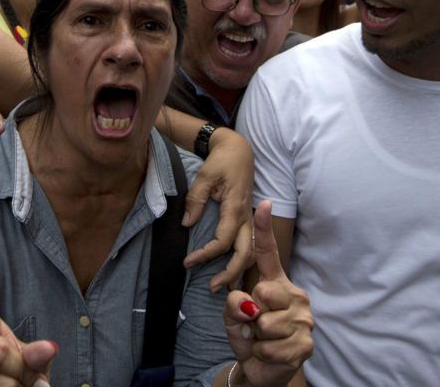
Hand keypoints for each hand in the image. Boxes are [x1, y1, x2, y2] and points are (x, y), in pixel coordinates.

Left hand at [182, 127, 253, 290]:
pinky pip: (249, 246)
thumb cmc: (222, 161)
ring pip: (252, 252)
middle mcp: (246, 217)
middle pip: (245, 253)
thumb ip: (195, 200)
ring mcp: (250, 220)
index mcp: (235, 208)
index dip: (206, 254)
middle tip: (212, 287)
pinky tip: (232, 272)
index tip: (187, 262)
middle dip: (231, 273)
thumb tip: (187, 224)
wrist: (238, 150)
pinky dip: (242, 261)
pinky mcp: (248, 220)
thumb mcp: (204, 176)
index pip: (223, 240)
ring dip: (239, 270)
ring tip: (224, 286)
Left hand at [223, 201, 312, 386]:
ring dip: (256, 337)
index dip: (264, 228)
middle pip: (264, 291)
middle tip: (255, 323)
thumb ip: (234, 303)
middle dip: (251, 311)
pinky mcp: (305, 343)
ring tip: (262, 339)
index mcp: (276, 282)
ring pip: (266, 322)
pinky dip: (262, 353)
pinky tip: (268, 353)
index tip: (262, 203)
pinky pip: (270, 345)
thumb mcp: (232, 316)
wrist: (261, 369)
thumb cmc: (248, 334)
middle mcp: (294, 295)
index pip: (268, 253)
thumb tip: (250, 305)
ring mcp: (303, 319)